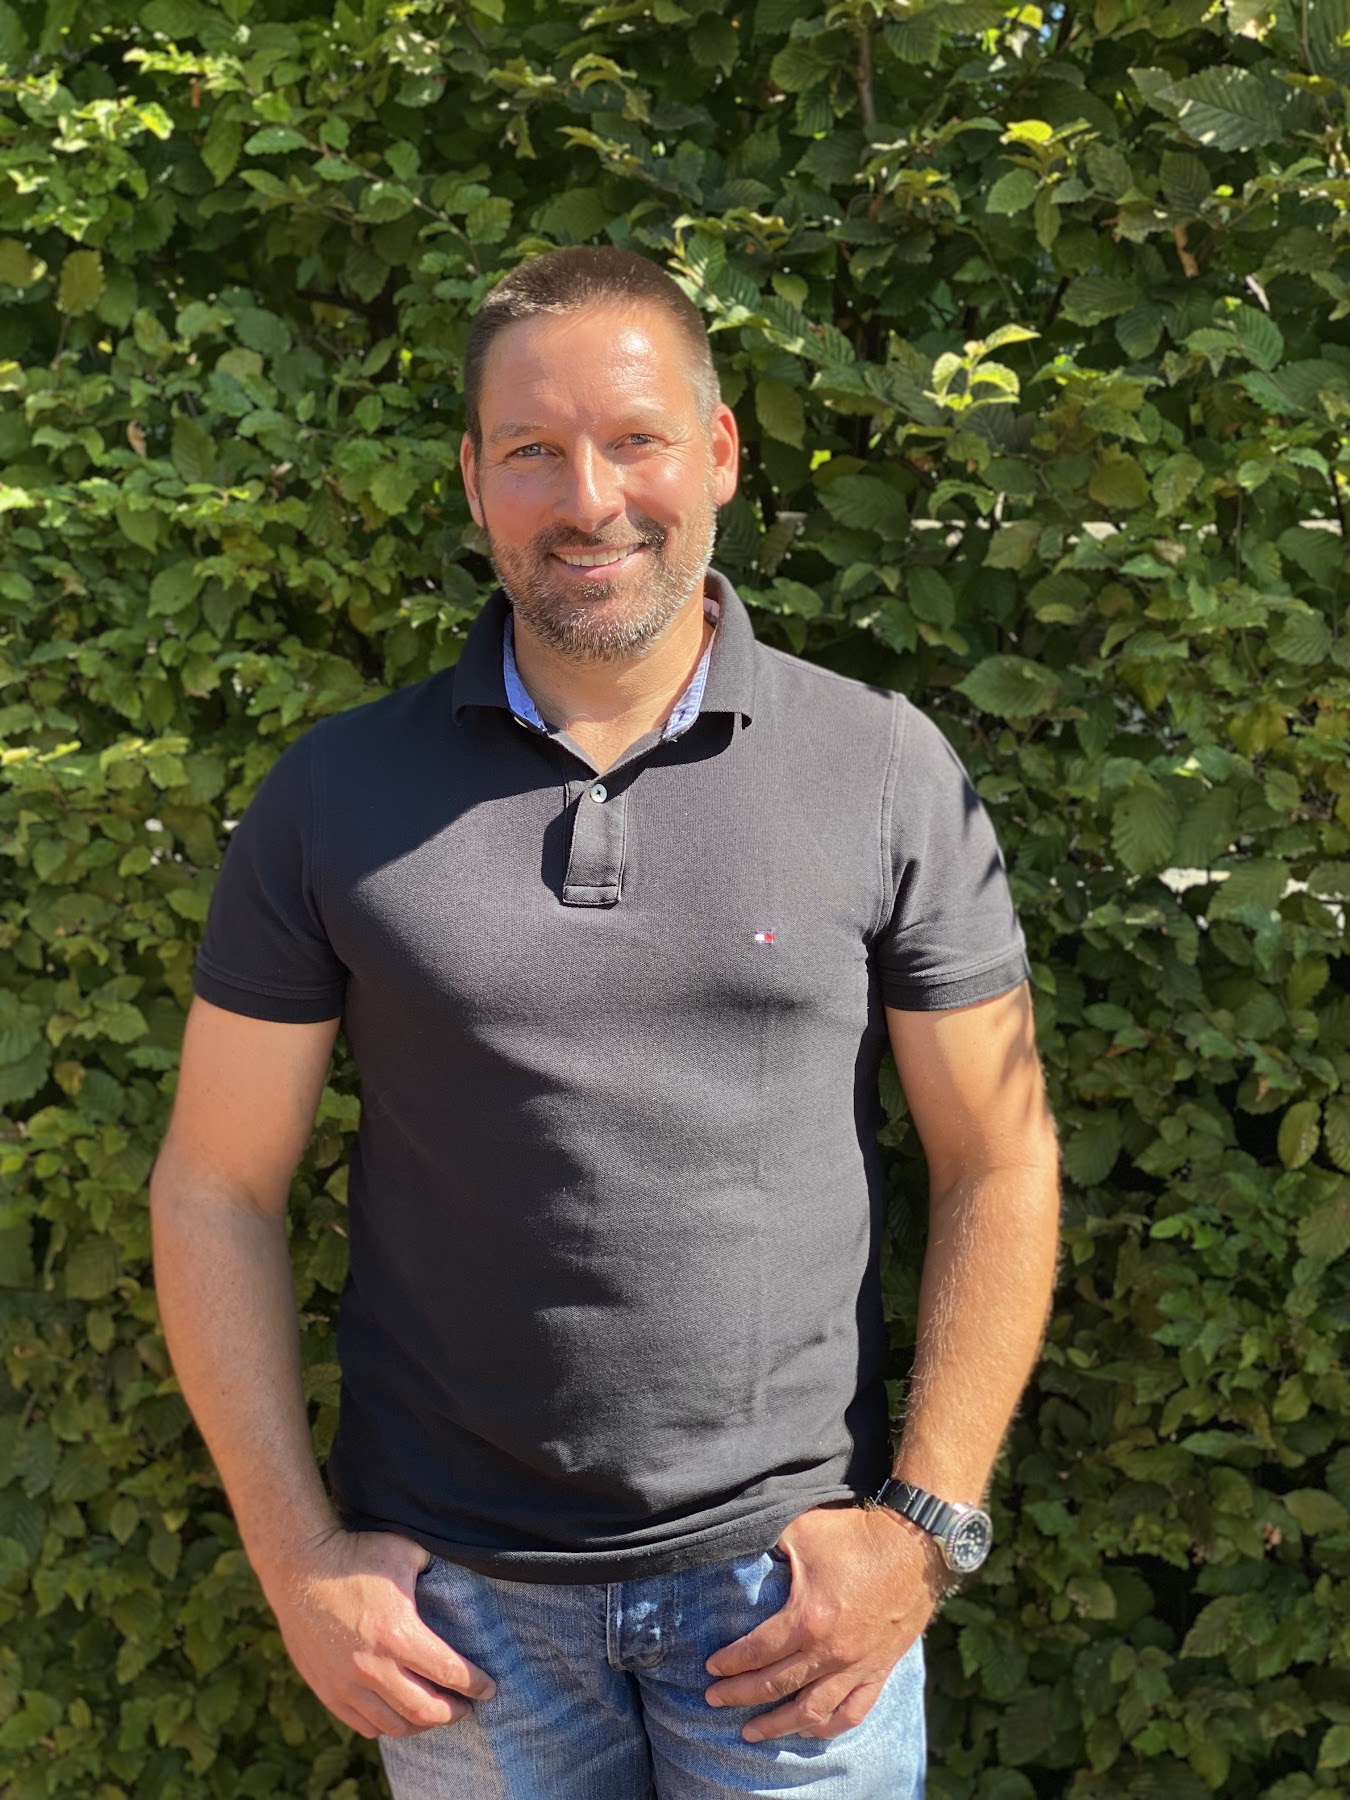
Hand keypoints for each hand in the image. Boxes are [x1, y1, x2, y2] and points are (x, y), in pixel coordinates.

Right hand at [260, 1529, 495, 1739]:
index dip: (475, 1684)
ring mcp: (347, 1684)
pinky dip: (387, 1726)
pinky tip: (399, 1714)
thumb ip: (436, 1571)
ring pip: (395, 1724)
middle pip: (425, 1709)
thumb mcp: (407, 1553)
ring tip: (435, 1713)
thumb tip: (459, 1581)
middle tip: (466, 1707)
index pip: (449, 1672)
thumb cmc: (357, 1555)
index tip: (489, 1689)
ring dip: (421, 1723)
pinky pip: (364, 1725)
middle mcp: (374, 1667)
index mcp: (399, 1634)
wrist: (301, 1568)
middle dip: (453, 1712)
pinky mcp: (328, 1690)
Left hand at [703, 1504, 943, 1741]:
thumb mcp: (803, 1530)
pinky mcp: (879, 1670)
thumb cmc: (856, 1536)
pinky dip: (828, 1726)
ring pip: (811, 1711)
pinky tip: (809, 1730)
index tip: (711, 1667)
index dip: (730, 1662)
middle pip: (775, 1685)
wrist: (914, 1546)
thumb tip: (740, 1546)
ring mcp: (857, 1666)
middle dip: (739, 1695)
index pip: (758, 1651)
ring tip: (752, 1732)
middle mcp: (831, 1652)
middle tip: (714, 1700)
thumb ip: (769, 1544)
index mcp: (808, 1619)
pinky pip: (853, 1712)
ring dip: (777, 1725)